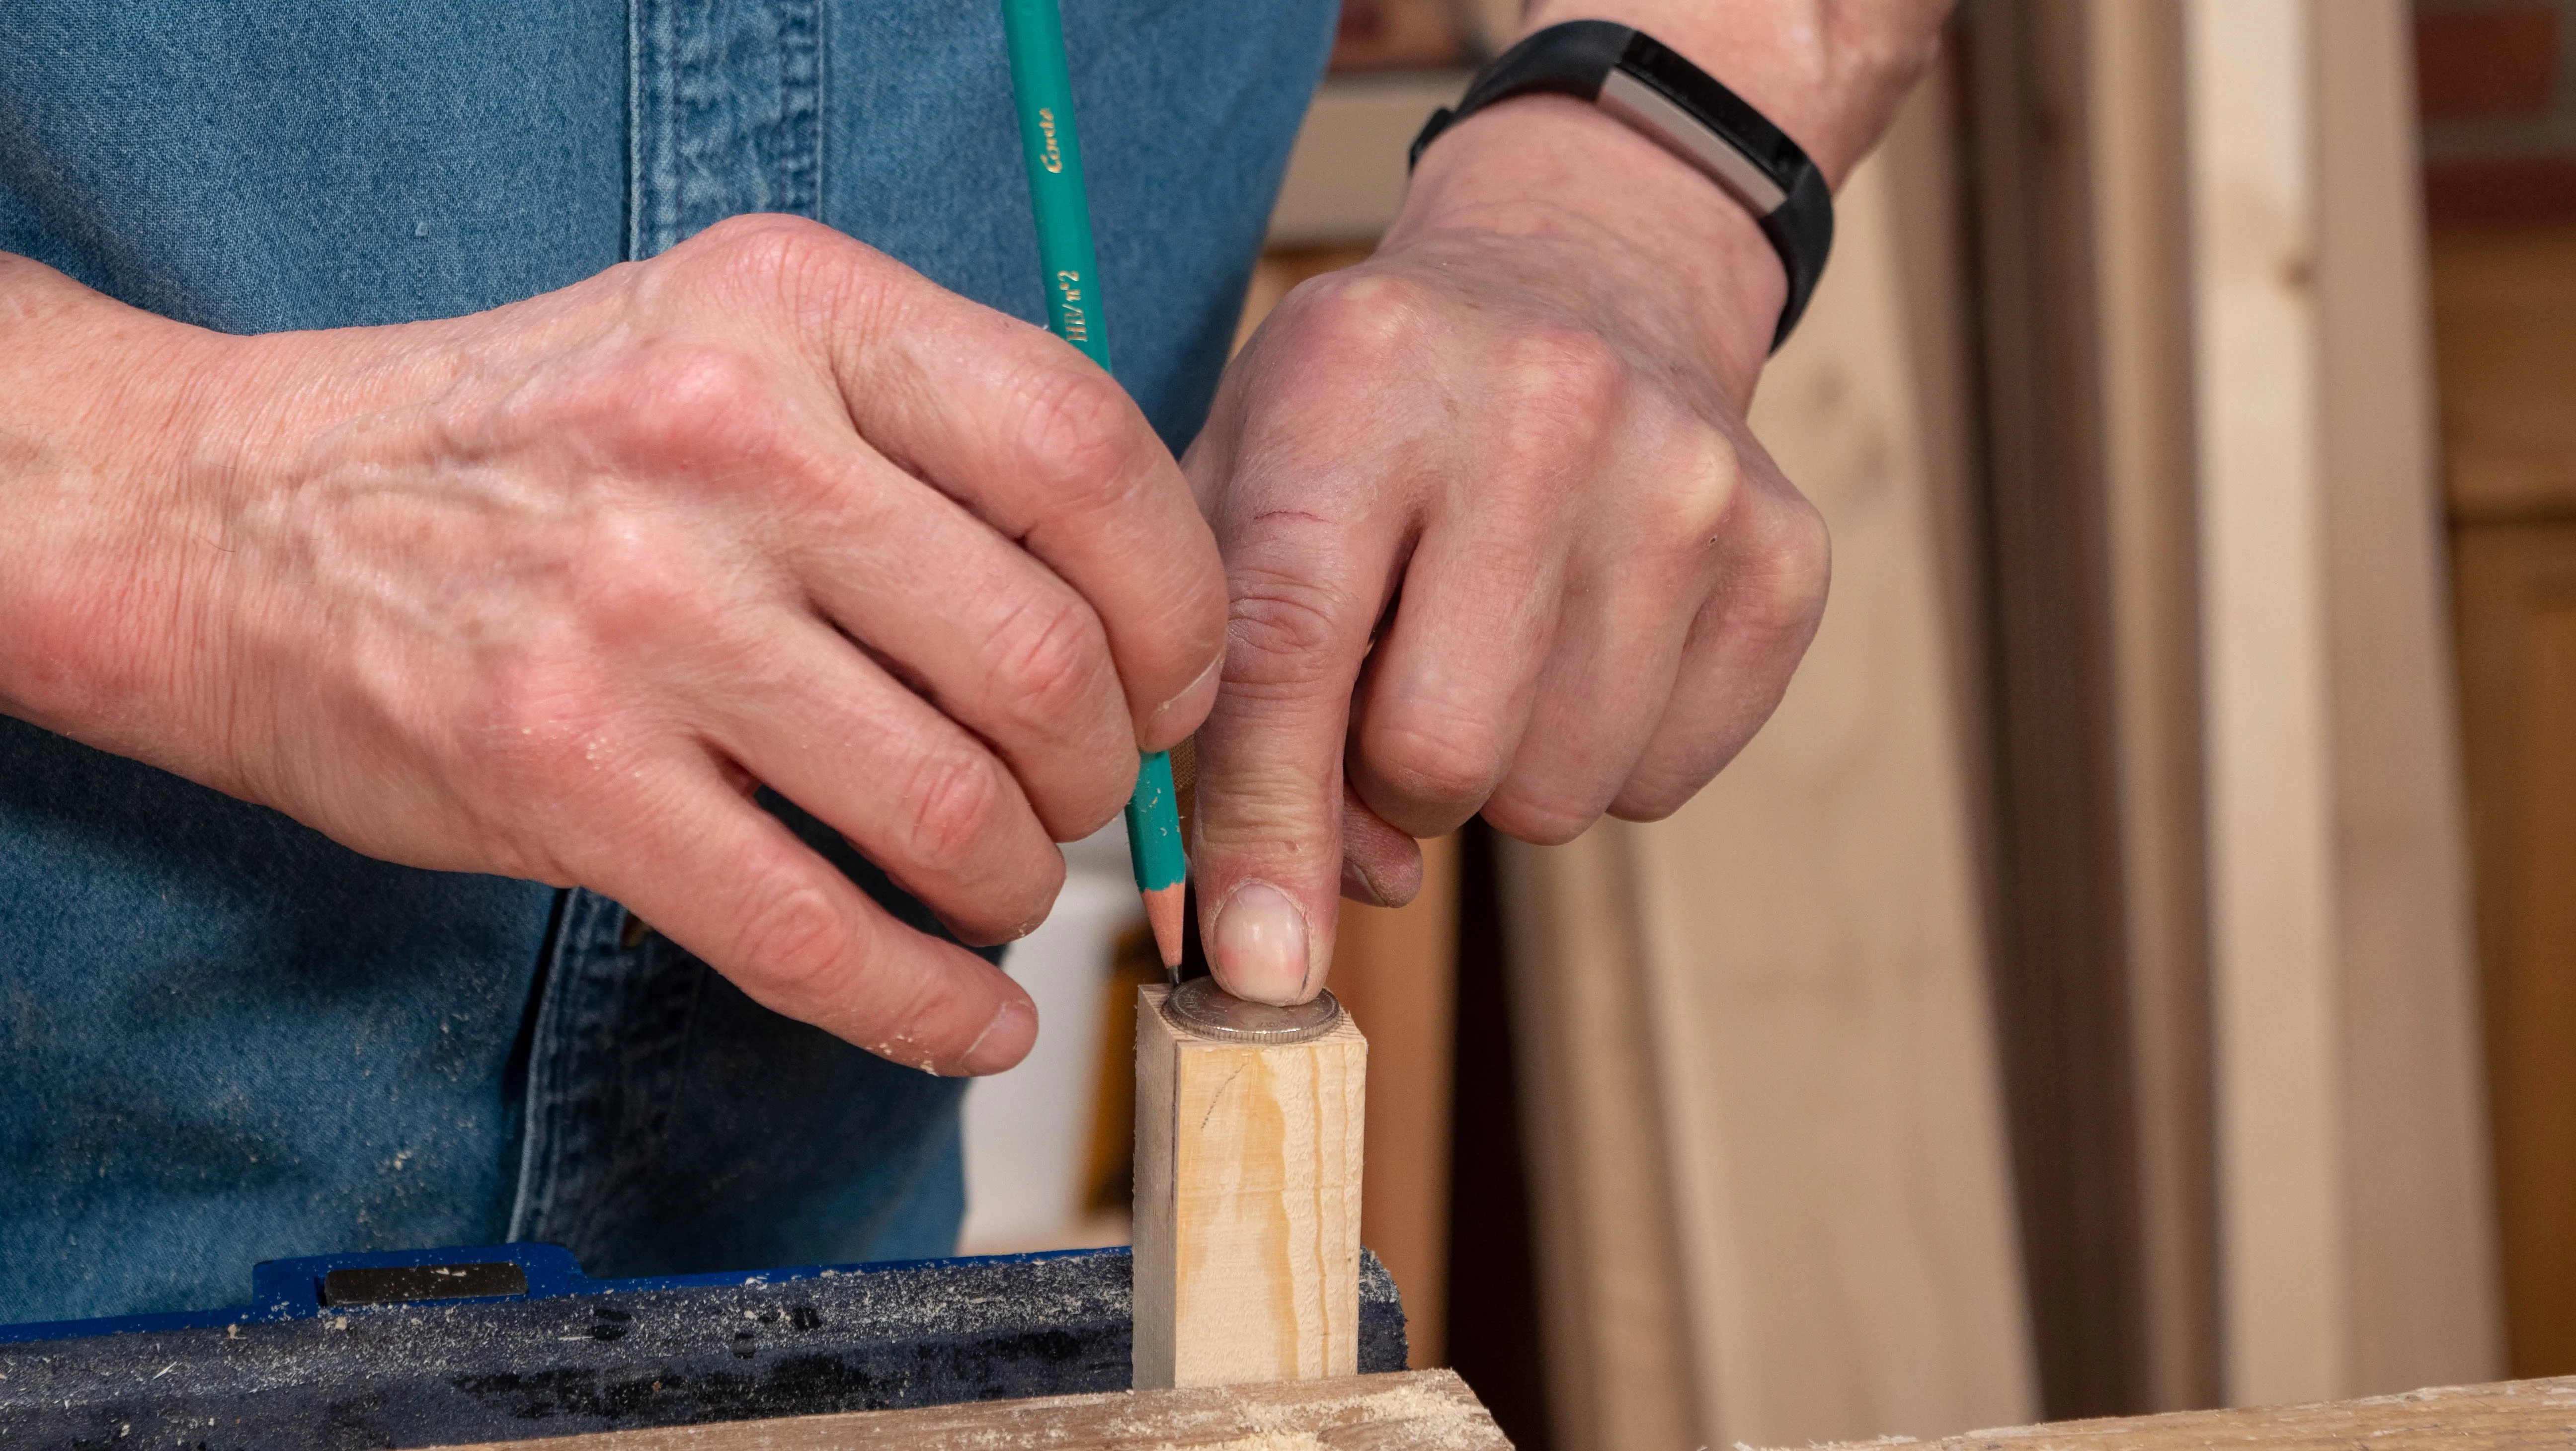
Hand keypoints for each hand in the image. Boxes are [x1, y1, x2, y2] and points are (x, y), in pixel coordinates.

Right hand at [0, 215, 1226, 1073]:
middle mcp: (728, 445)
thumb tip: (1139, 608)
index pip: (1088, 457)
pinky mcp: (563, 776)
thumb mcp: (738, 340)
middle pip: (1044, 661)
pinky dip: (927, 1006)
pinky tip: (969, 1018)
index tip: (1173, 679)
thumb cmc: (536, 442)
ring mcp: (641, 615)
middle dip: (1103, 773)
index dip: (1178, 604)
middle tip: (1078, 796)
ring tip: (996, 883)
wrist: (241, 515)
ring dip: (1015, 884)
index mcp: (797, 311)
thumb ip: (929, 432)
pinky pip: (814, 935)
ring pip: (949, 811)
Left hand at [1185, 99, 1830, 1003]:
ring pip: (1554, 794)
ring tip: (1487, 648)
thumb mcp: (1247, 482)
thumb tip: (1266, 931)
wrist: (1584, 276)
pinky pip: (1658, 783)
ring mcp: (1684, 482)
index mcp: (1363, 378)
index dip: (1263, 828)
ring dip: (1495, 771)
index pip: (1293, 649)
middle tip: (1390, 697)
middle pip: (1441, 753)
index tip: (1254, 962)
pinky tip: (1581, 639)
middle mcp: (1541, 411)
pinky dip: (1598, 755)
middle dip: (1391, 782)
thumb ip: (1214, 698)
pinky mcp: (1784, 555)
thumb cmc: (1376, 413)